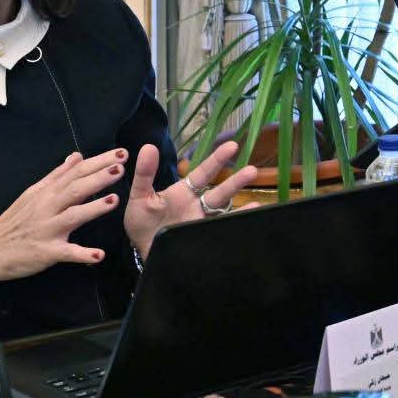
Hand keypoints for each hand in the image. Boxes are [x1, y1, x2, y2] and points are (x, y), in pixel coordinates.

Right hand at [0, 149, 127, 281]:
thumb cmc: (14, 221)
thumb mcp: (32, 193)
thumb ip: (56, 175)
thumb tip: (76, 156)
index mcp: (46, 192)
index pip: (75, 172)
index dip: (98, 162)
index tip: (120, 153)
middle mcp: (47, 207)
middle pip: (75, 189)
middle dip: (99, 178)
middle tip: (121, 168)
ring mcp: (47, 230)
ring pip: (73, 216)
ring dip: (94, 208)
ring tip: (114, 200)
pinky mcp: (46, 252)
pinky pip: (66, 253)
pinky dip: (82, 254)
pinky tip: (98, 255)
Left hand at [124, 141, 259, 259]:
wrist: (141, 252)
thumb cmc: (141, 223)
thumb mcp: (140, 196)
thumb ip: (145, 174)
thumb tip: (148, 147)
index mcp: (184, 192)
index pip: (204, 173)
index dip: (217, 160)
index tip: (232, 146)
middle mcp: (197, 206)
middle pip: (221, 192)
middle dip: (236, 182)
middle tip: (252, 170)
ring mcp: (201, 223)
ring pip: (225, 212)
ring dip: (242, 206)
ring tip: (257, 204)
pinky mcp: (202, 238)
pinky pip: (221, 231)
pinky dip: (237, 226)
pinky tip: (250, 220)